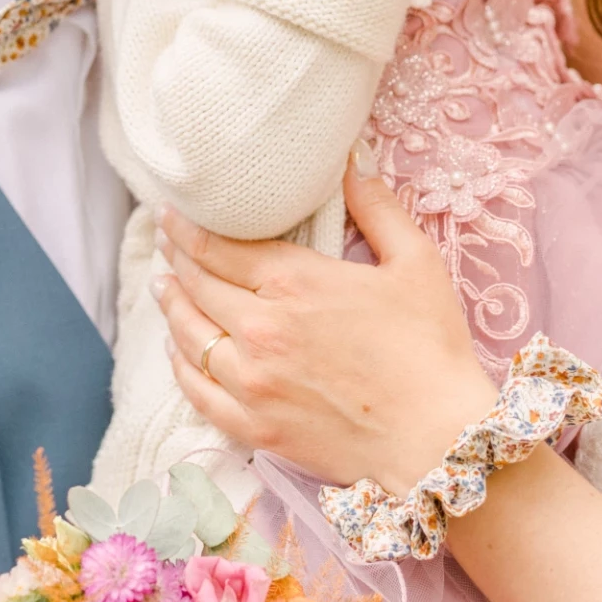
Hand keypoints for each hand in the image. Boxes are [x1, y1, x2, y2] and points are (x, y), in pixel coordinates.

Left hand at [154, 164, 497, 488]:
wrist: (438, 440)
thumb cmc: (431, 349)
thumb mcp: (415, 263)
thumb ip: (377, 208)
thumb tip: (352, 161)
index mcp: (295, 283)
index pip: (220, 248)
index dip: (188, 228)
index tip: (171, 215)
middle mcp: (261, 329)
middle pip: (198, 286)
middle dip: (176, 259)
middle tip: (165, 242)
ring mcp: (252, 382)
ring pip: (189, 335)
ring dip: (171, 307)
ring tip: (164, 288)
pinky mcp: (254, 427)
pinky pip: (196, 391)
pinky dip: (179, 365)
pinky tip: (176, 350)